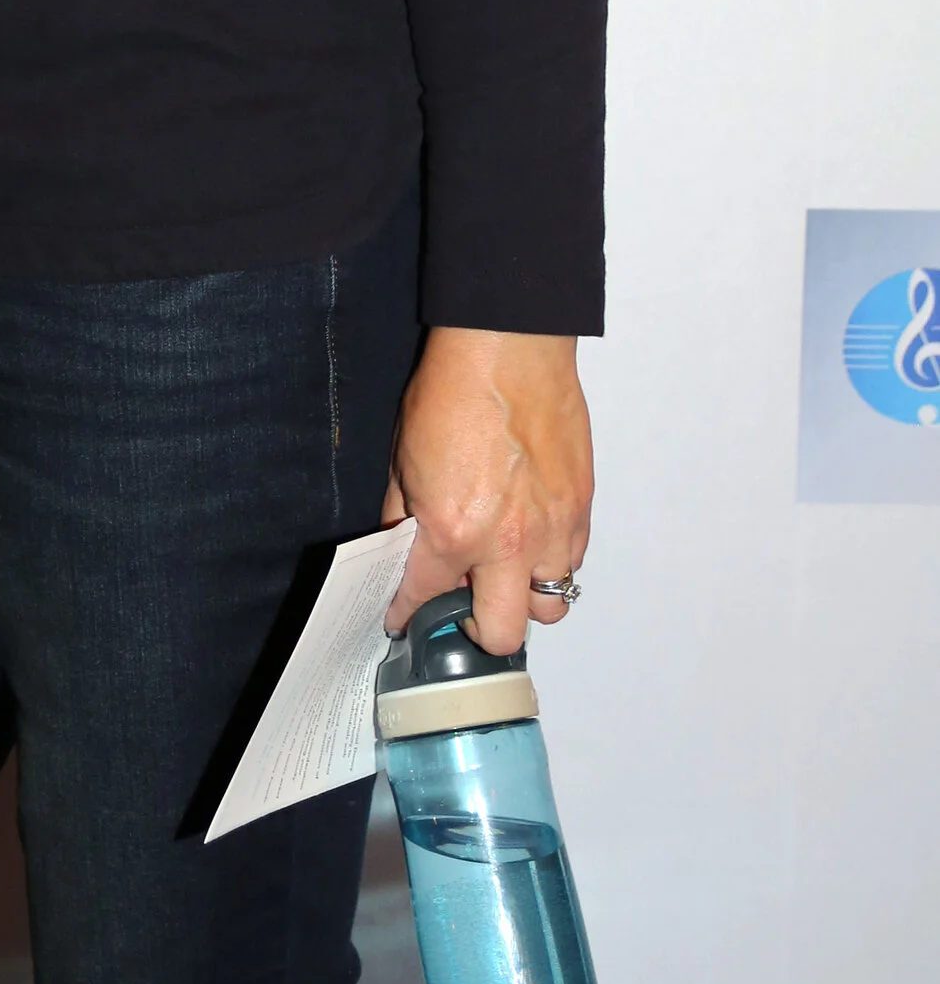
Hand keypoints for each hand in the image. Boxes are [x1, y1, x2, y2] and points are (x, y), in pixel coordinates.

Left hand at [382, 329, 590, 656]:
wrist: (509, 350)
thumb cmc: (455, 392)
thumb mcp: (403, 460)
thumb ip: (404, 516)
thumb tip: (402, 548)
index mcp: (453, 532)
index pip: (422, 597)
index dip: (406, 612)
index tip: (403, 618)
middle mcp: (507, 544)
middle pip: (500, 633)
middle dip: (474, 629)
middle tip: (462, 606)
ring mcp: (552, 531)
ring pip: (548, 606)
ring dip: (522, 598)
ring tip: (504, 574)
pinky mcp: (581, 510)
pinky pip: (572, 563)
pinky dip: (551, 563)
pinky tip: (531, 540)